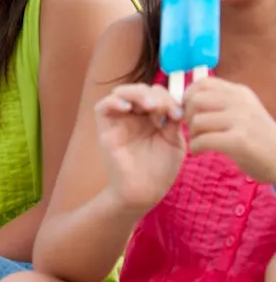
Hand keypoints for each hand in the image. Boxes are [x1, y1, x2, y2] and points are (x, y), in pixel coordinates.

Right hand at [94, 83, 185, 211]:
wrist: (145, 192)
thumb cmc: (160, 170)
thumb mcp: (174, 141)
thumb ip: (173, 120)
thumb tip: (175, 102)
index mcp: (152, 118)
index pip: (157, 94)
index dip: (169, 98)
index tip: (179, 114)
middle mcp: (134, 117)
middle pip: (140, 90)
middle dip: (156, 95)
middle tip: (166, 109)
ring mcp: (119, 122)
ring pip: (121, 93)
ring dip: (137, 94)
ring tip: (151, 105)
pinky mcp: (106, 130)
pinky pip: (102, 107)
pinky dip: (114, 102)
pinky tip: (129, 108)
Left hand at [184, 77, 275, 182]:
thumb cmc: (257, 139)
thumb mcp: (243, 112)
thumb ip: (220, 103)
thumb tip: (184, 99)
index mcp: (240, 92)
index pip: (202, 83)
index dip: (188, 96)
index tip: (188, 111)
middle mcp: (241, 102)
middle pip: (195, 100)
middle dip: (186, 116)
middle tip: (192, 130)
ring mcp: (242, 120)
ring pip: (197, 121)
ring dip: (191, 135)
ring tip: (199, 143)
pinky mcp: (239, 140)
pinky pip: (203, 140)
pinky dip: (195, 147)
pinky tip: (199, 152)